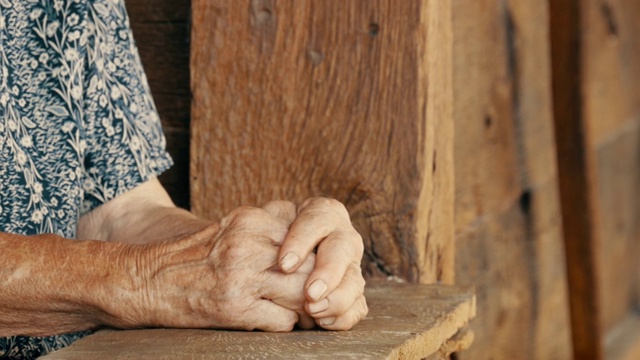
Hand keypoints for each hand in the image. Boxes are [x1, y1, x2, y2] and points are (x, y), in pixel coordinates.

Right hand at [120, 206, 314, 331]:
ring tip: (302, 311)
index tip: (319, 272)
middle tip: (319, 296)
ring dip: (306, 307)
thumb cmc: (192, 257)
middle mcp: (249, 244)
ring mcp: (242, 277)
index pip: (306, 238)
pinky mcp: (234, 309)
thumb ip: (267, 231)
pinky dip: (284, 324)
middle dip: (318, 284)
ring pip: (302, 294)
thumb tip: (309, 248)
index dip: (317, 258)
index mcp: (250, 221)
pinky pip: (282, 321)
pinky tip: (274, 320)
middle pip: (310, 265)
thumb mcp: (230, 228)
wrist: (145, 281)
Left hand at [269, 198, 367, 329]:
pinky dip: (343, 316)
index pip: (318, 220)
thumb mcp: (266, 224)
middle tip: (310, 292)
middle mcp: (343, 237)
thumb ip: (267, 227)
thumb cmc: (267, 238)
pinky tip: (323, 322)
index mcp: (324, 213)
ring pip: (354, 280)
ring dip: (337, 298)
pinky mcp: (354, 293)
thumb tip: (271, 249)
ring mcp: (352, 265)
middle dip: (328, 271)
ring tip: (313, 310)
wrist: (271, 261)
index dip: (303, 241)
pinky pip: (358, 306)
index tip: (284, 264)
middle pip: (343, 248)